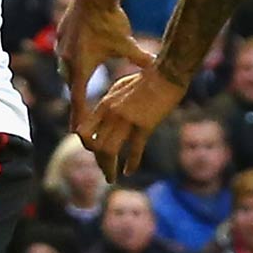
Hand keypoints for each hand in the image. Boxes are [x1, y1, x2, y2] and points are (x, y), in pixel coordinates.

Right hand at [56, 0, 150, 129]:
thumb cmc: (109, 21)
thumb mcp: (126, 43)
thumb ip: (139, 58)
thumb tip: (158, 66)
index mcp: (81, 67)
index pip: (78, 99)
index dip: (79, 117)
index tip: (77, 132)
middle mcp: (67, 60)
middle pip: (71, 86)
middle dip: (77, 99)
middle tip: (81, 115)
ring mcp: (61, 48)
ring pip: (67, 69)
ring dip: (75, 78)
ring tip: (79, 88)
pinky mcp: (61, 36)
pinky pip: (65, 55)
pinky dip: (72, 61)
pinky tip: (78, 58)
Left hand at [78, 66, 188, 180]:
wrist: (167, 73)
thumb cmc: (147, 78)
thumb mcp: (121, 87)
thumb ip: (111, 103)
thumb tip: (105, 116)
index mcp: (105, 104)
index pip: (85, 130)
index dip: (87, 145)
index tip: (93, 153)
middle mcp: (111, 114)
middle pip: (95, 144)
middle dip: (98, 161)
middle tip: (105, 172)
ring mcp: (126, 120)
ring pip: (108, 150)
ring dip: (108, 167)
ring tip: (111, 178)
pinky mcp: (144, 125)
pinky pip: (134, 150)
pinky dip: (130, 164)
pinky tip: (128, 172)